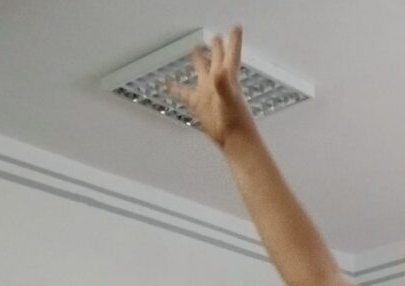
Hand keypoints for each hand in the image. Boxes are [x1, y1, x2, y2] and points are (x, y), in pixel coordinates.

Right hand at [168, 28, 254, 148]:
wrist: (234, 140)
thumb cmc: (236, 121)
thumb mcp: (229, 99)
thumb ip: (224, 84)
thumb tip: (219, 71)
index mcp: (228, 77)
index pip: (232, 54)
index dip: (234, 40)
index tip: (237, 27)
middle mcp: (218, 82)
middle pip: (217, 59)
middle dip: (216, 47)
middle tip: (215, 36)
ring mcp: (208, 93)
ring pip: (201, 71)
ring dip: (198, 60)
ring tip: (194, 48)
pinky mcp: (200, 105)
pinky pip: (184, 94)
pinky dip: (175, 89)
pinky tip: (167, 84)